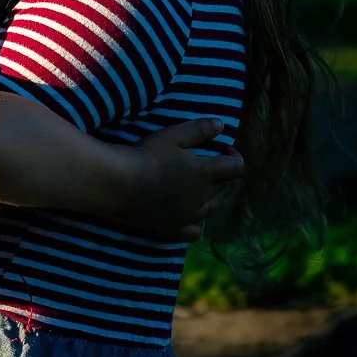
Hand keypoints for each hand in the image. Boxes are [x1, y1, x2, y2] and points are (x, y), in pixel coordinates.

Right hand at [120, 119, 242, 240]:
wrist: (120, 184)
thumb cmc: (147, 155)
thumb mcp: (173, 136)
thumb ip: (199, 130)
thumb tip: (221, 125)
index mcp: (206, 174)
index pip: (236, 167)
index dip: (234, 157)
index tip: (223, 151)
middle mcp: (202, 198)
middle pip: (222, 188)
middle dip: (218, 176)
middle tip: (203, 166)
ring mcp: (189, 217)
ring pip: (210, 209)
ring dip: (208, 198)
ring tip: (195, 189)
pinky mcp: (173, 230)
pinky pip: (194, 232)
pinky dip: (196, 224)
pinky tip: (189, 216)